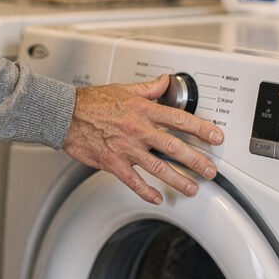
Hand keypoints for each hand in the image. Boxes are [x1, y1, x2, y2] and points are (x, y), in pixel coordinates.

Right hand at [62, 75, 223, 204]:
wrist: (64, 114)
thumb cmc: (91, 102)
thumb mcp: (123, 88)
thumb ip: (148, 88)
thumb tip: (165, 81)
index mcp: (142, 109)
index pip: (178, 118)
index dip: (200, 128)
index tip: (215, 136)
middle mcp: (137, 129)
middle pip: (173, 146)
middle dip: (196, 160)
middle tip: (210, 169)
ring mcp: (125, 147)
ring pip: (158, 167)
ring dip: (178, 179)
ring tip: (192, 188)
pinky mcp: (112, 162)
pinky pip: (133, 181)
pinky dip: (146, 191)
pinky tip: (157, 197)